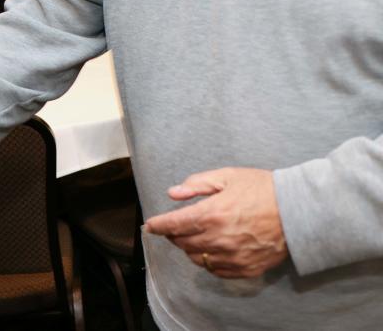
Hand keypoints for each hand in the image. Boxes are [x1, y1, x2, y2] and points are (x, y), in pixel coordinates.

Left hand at [144, 167, 287, 278]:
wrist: (298, 211)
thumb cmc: (262, 189)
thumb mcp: (227, 176)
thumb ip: (197, 184)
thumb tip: (173, 193)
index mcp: (211, 214)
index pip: (173, 225)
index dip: (158, 226)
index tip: (149, 226)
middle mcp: (218, 238)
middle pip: (182, 243)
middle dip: (174, 235)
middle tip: (176, 226)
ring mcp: (232, 256)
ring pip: (197, 258)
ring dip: (190, 248)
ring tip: (194, 236)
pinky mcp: (245, 268)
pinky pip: (216, 270)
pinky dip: (208, 261)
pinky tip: (211, 250)